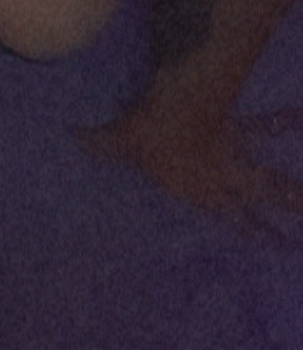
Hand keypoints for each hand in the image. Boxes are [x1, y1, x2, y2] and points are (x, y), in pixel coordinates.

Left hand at [78, 98, 302, 234]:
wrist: (180, 103)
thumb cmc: (148, 131)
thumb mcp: (118, 140)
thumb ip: (96, 143)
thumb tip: (69, 136)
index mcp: (200, 190)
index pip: (233, 218)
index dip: (256, 232)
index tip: (284, 245)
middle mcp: (225, 178)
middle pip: (263, 201)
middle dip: (290, 213)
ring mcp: (237, 153)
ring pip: (272, 176)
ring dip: (296, 187)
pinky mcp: (238, 125)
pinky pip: (266, 123)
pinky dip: (288, 119)